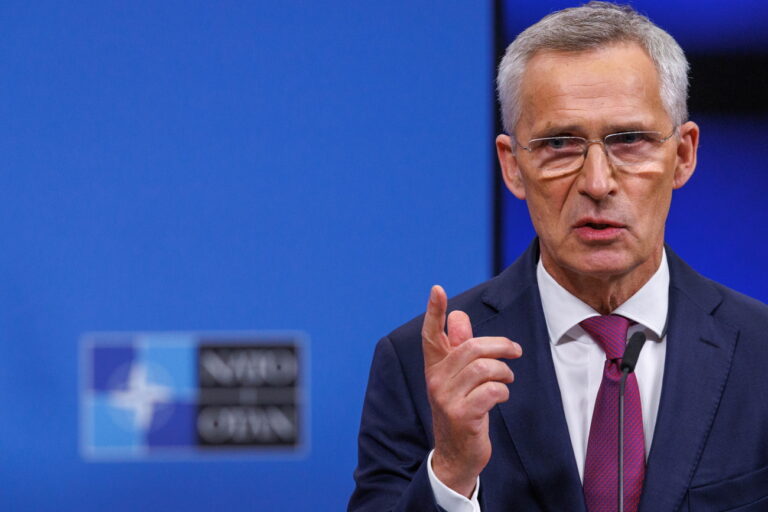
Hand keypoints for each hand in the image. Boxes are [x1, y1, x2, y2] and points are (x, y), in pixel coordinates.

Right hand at [422, 285, 521, 497]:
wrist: (456, 455)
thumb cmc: (461, 409)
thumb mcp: (458, 379)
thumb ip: (459, 348)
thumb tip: (459, 316)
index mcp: (434, 367)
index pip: (431, 334)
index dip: (434, 311)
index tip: (437, 289)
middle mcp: (436, 380)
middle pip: (471, 347)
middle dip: (500, 346)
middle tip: (515, 351)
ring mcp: (447, 398)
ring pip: (483, 367)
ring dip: (503, 372)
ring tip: (507, 379)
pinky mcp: (462, 415)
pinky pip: (491, 390)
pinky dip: (503, 391)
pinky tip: (501, 396)